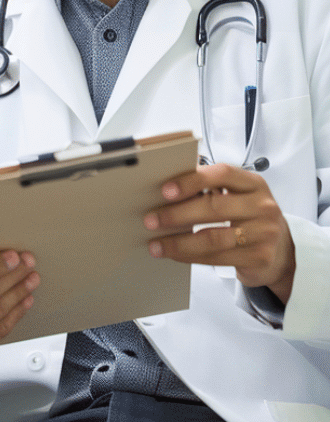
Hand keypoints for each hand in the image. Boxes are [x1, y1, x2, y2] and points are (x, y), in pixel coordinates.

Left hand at [144, 163, 295, 301]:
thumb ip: (210, 188)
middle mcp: (262, 206)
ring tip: (156, 244)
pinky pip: (218, 258)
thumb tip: (165, 188)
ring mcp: (264, 233)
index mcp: (253, 184)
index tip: (165, 190)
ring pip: (213, 238)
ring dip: (178, 242)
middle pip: (214, 207)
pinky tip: (175, 254)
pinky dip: (190, 257)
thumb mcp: (237, 197)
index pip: (222, 174)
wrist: (280, 251)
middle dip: (176, 214)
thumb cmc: (248, 218)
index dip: (191, 180)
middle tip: (151, 220)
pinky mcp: (259, 257)